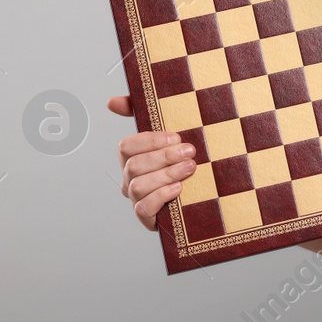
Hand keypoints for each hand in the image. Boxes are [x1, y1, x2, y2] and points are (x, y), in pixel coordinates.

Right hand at [108, 94, 194, 230]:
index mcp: (134, 158)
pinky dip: (161, 197)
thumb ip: (145, 114)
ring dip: (166, 174)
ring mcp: (138, 200)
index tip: (176, 136)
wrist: (208, 195)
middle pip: (134, 166)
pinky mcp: (148, 219)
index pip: (126, 146)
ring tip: (190, 168)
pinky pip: (144, 209)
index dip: (149, 140)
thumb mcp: (172, 136)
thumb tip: (112, 102)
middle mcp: (131, 180)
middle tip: (190, 151)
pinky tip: (179, 188)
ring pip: (138, 186)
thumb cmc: (185, 160)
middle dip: (164, 157)